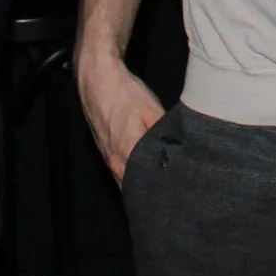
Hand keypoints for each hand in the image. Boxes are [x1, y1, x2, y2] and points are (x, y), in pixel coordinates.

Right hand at [75, 49, 165, 183]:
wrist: (97, 80)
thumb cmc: (124, 93)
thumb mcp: (151, 110)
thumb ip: (164, 135)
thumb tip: (178, 153)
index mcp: (127, 151)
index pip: (147, 182)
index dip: (162, 189)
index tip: (176, 192)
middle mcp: (114, 160)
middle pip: (134, 188)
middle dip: (151, 193)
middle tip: (170, 195)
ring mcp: (107, 157)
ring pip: (124, 182)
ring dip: (139, 187)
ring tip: (159, 190)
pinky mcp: (104, 151)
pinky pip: (118, 172)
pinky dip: (130, 177)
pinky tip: (142, 176)